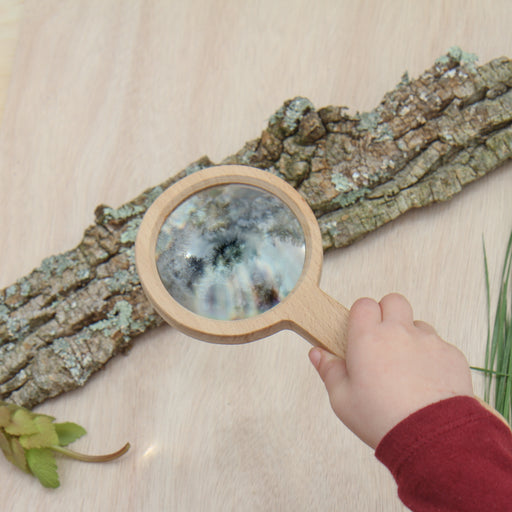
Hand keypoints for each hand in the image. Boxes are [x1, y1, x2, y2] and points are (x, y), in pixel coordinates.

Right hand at [309, 293, 473, 448]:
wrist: (432, 438)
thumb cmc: (382, 419)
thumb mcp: (342, 400)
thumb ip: (329, 371)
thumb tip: (317, 353)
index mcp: (368, 338)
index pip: (363, 304)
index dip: (361, 316)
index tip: (360, 333)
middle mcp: (399, 331)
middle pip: (393, 301)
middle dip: (388, 314)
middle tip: (383, 340)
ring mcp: (428, 341)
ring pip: (418, 324)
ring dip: (411, 337)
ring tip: (407, 369)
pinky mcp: (452, 354)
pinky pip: (440, 346)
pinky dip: (432, 358)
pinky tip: (427, 384)